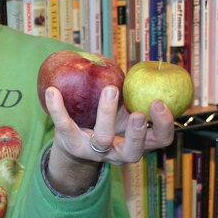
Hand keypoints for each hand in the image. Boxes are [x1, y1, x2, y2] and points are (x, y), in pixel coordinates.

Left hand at [42, 85, 174, 194]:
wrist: (75, 139)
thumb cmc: (107, 119)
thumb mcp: (124, 110)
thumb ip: (135, 95)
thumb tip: (147, 65)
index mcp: (138, 143)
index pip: (160, 140)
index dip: (164, 125)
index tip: (158, 102)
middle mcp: (118, 152)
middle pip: (133, 150)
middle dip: (137, 132)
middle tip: (139, 113)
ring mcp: (94, 151)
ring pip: (102, 140)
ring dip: (107, 114)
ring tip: (110, 90)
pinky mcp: (71, 143)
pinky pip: (64, 125)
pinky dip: (57, 108)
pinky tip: (53, 91)